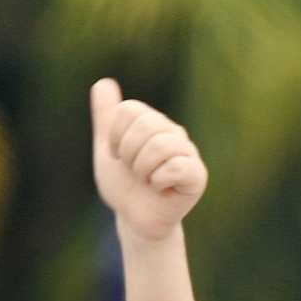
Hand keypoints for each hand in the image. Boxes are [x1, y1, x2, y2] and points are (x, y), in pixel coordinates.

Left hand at [88, 78, 205, 238]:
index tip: (119, 155)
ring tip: (146, 180)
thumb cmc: (124, 185)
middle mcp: (173, 132)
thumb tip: (103, 82)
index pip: (128, 109)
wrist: (134, 219)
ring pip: (159, 146)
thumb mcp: (107, 149)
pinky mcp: (197, 175)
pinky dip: (158, 181)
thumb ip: (106, 116)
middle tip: (134, 171)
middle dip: (128, 154)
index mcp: (153, 122)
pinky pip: (176, 167)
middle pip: (145, 125)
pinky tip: (160, 189)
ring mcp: (188, 153)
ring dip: (142, 170)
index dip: (115, 137)